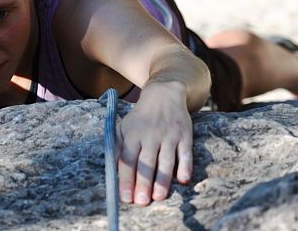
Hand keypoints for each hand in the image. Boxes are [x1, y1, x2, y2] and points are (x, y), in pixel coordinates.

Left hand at [117, 82, 192, 205]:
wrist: (163, 95)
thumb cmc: (140, 118)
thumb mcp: (123, 128)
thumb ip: (117, 147)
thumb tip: (111, 170)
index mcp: (132, 135)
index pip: (127, 159)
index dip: (126, 179)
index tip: (125, 198)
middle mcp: (149, 135)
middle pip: (145, 162)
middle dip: (143, 183)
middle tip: (141, 202)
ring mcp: (168, 135)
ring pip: (165, 160)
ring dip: (162, 179)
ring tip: (158, 197)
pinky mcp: (184, 135)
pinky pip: (185, 153)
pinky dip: (185, 166)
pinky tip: (183, 180)